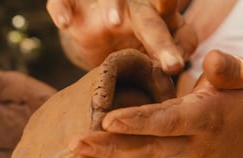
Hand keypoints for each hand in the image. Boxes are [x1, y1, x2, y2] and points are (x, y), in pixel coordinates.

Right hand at [47, 0, 196, 73]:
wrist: (97, 41)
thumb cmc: (132, 47)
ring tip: (115, 23)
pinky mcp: (73, 3)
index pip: (175, 27)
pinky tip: (64, 23)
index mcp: (158, 18)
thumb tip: (180, 65)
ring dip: (113, 8)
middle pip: (148, 19)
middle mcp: (134, 7)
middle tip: (170, 63)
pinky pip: (64, 0)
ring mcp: (103, 3)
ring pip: (110, 0)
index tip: (180, 67)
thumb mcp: (151, 54)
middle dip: (158, 40)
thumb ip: (170, 54)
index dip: (180, 41)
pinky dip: (62, 9)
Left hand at [69, 50, 242, 157]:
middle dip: (111, 146)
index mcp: (207, 118)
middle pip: (149, 149)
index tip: (108, 119)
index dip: (141, 121)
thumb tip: (209, 58)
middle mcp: (192, 145)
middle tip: (76, 141)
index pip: (171, 121)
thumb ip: (228, 68)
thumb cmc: (239, 101)